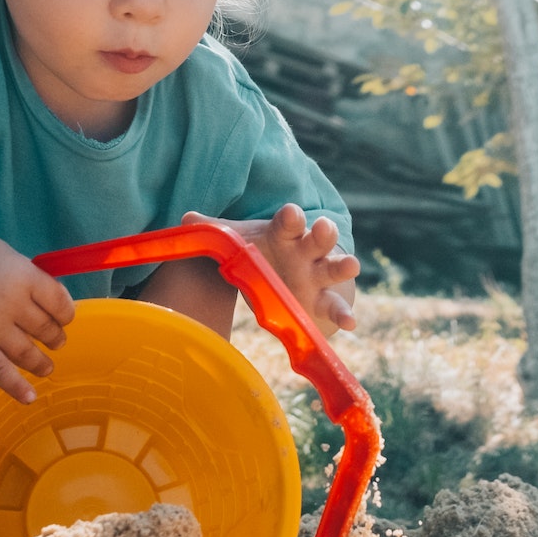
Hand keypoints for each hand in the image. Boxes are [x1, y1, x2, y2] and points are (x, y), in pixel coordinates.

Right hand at [0, 232, 74, 402]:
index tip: (64, 316)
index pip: (59, 302)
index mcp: (22, 274)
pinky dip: (15, 386)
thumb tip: (57, 297)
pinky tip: (30, 397)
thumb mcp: (5, 254)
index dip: (66, 313)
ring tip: (46, 366)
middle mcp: (9, 301)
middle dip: (55, 337)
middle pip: (46, 328)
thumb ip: (31, 275)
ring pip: (27, 353)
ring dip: (41, 363)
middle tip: (55, 340)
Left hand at [182, 205, 359, 334]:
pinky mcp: (321, 301)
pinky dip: (343, 314)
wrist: (282, 271)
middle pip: (319, 239)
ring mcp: (317, 275)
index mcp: (285, 233)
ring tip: (351, 266)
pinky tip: (349, 323)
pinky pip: (335, 307)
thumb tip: (185, 219)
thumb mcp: (236, 239)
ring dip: (343, 267)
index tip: (291, 213)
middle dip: (324, 234)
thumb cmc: (260, 250)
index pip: (289, 221)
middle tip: (325, 228)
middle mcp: (305, 251)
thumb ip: (214, 230)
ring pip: (334, 268)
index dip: (291, 218)